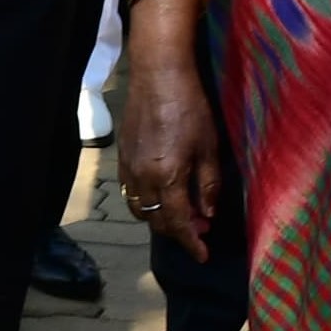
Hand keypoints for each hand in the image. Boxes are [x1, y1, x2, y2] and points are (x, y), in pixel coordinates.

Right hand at [114, 17, 223, 256]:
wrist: (158, 75)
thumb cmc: (190, 107)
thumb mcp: (209, 147)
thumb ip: (208, 185)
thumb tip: (208, 214)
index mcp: (167, 178)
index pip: (179, 223)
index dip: (192, 243)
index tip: (203, 255)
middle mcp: (142, 179)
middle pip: (157, 221)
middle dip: (178, 232)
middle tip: (199, 230)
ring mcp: (128, 169)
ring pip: (140, 210)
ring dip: (159, 219)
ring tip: (180, 214)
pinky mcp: (121, 157)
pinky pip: (130, 193)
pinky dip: (145, 203)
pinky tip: (161, 194)